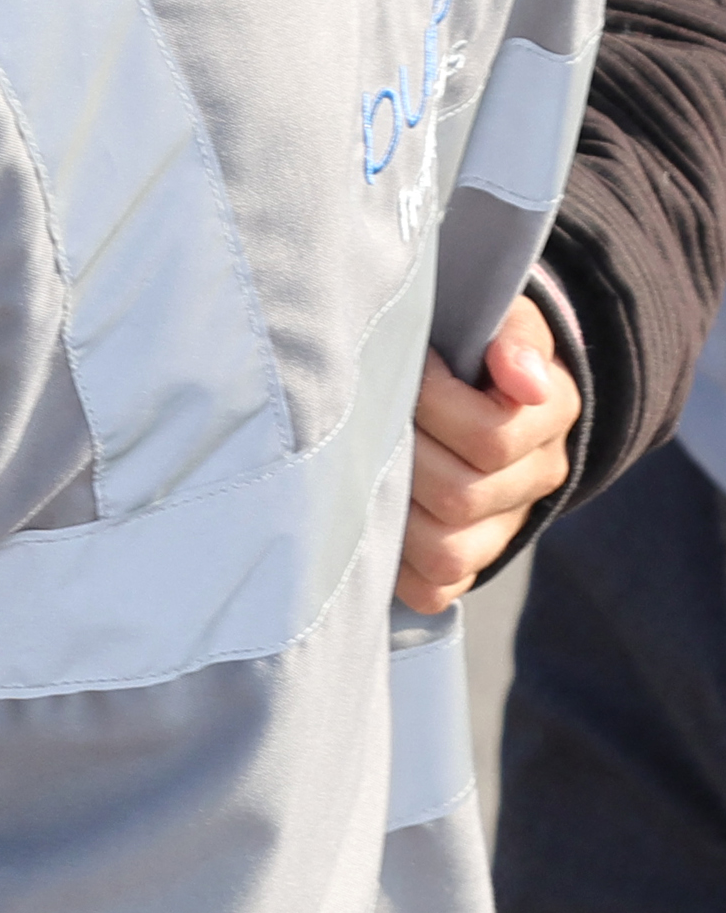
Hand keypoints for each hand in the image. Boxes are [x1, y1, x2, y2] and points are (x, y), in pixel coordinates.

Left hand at [402, 304, 579, 611]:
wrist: (466, 385)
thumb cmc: (468, 348)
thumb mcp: (498, 323)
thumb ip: (512, 340)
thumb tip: (522, 379)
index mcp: (546, 421)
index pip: (491, 438)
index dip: (435, 403)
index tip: (412, 368)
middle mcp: (533, 481)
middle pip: (461, 497)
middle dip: (404, 453)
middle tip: (375, 417)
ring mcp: (500, 528)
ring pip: (444, 551)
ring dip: (392, 509)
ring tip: (367, 464)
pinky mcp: (464, 564)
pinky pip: (431, 589)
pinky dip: (395, 563)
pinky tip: (372, 518)